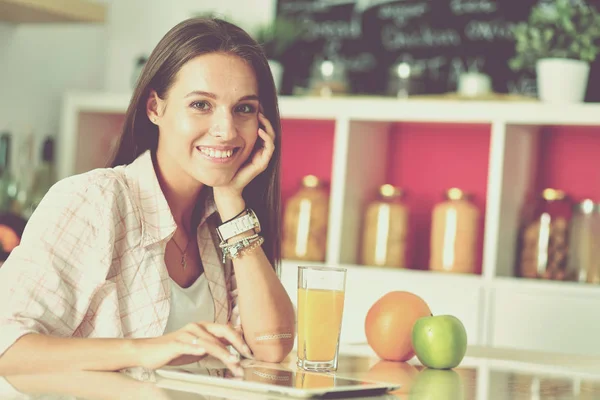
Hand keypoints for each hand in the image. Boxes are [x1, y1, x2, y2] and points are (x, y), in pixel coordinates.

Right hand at [133, 322, 251, 374]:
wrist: (149, 351)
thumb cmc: (176, 350)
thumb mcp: (199, 347)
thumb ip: (216, 344)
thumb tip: (236, 346)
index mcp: (204, 327)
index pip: (227, 330)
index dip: (240, 340)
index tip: (250, 352)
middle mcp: (197, 327)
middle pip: (222, 331)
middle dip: (237, 343)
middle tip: (246, 356)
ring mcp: (186, 334)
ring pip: (209, 341)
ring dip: (223, 353)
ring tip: (233, 362)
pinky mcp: (174, 343)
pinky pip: (187, 345)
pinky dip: (196, 348)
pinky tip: (202, 351)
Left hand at [214, 112, 275, 199]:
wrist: (226, 185)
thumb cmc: (225, 167)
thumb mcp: (227, 147)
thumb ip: (230, 137)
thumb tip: (226, 120)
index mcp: (254, 147)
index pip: (262, 130)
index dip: (260, 119)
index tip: (255, 108)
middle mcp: (261, 152)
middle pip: (269, 132)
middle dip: (265, 120)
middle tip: (260, 109)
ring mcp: (263, 158)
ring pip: (272, 138)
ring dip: (268, 126)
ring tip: (261, 117)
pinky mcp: (262, 163)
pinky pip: (270, 148)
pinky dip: (266, 138)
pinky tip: (260, 131)